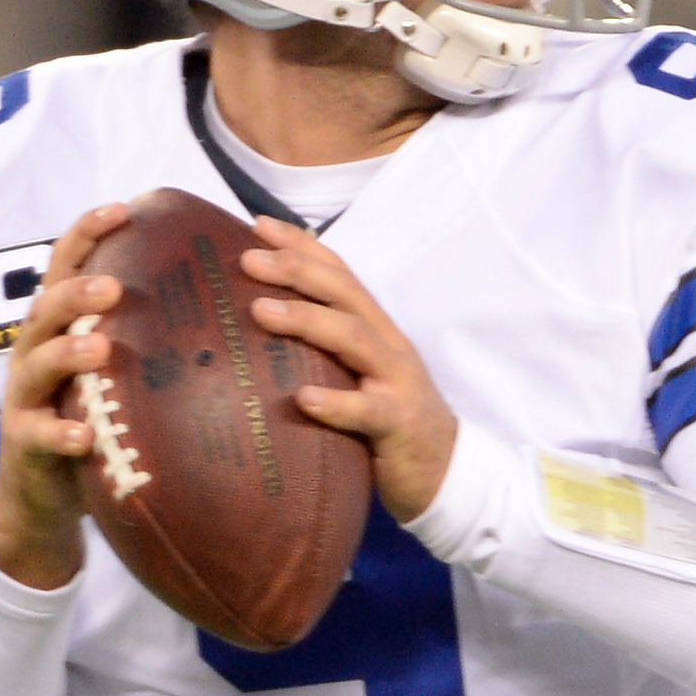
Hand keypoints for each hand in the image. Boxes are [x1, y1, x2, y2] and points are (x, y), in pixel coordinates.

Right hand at [0, 203, 130, 588]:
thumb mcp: (116, 368)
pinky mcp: (26, 444)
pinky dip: (62, 435)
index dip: (88, 233)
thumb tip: (221, 292)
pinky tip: (85, 436)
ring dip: (67, 354)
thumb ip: (146, 331)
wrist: (41, 493)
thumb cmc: (93, 414)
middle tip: (113, 285)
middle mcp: (37, 352)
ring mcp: (27, 398)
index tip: (123, 208)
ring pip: (37, 364)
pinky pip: (40, 436)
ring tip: (100, 348)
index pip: (69, 266)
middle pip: (47, 308)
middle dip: (76, 291)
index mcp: (62, 326)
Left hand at [239, 218, 456, 521]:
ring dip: (307, 321)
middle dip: (297, 270)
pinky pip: (367, 411)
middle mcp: (388, 344)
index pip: (340, 274)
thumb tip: (260, 324)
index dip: (303, 245)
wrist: (446, 471)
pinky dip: (335, 403)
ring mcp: (397, 381)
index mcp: (376, 328)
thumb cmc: (388, 418)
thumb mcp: (358, 373)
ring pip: (354, 339)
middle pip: (344, 294)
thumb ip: (325, 348)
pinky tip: (303, 399)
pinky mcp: (399, 424)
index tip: (258, 224)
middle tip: (249, 260)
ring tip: (261, 311)